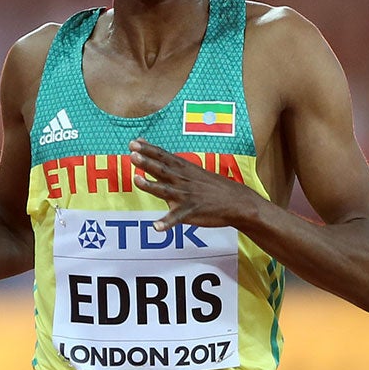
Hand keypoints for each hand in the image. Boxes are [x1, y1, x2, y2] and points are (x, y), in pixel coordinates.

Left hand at [129, 139, 256, 231]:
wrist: (235, 201)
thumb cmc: (210, 186)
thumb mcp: (191, 170)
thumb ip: (168, 164)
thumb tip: (147, 152)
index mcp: (183, 169)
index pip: (163, 156)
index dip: (148, 149)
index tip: (133, 142)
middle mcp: (183, 180)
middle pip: (162, 170)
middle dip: (147, 162)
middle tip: (132, 154)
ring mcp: (186, 196)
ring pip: (165, 191)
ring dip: (150, 185)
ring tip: (136, 180)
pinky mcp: (190, 212)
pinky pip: (176, 218)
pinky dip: (166, 223)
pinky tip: (156, 227)